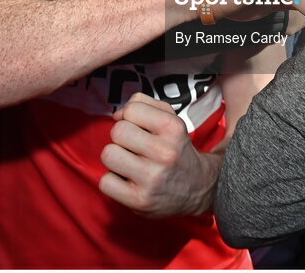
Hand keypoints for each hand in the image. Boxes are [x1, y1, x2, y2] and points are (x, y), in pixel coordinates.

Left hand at [99, 94, 218, 217]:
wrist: (198, 189)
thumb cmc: (176, 150)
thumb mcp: (171, 119)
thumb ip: (144, 104)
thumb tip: (116, 115)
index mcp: (173, 128)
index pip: (132, 109)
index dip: (130, 117)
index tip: (139, 128)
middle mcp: (164, 153)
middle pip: (117, 131)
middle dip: (121, 138)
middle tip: (133, 147)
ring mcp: (152, 179)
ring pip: (108, 154)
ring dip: (115, 158)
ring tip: (129, 163)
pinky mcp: (140, 201)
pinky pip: (105, 183)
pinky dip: (112, 181)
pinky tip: (127, 181)